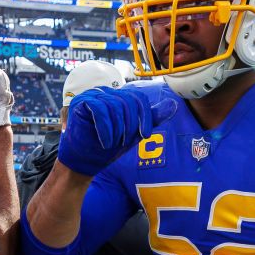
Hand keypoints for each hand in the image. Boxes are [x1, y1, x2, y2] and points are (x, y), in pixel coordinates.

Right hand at [58, 87, 176, 175]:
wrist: (84, 162)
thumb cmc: (107, 148)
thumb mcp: (133, 133)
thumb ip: (151, 118)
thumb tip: (173, 103)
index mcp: (118, 97)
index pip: (138, 98)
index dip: (145, 117)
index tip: (144, 135)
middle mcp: (105, 92)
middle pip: (127, 101)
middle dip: (130, 126)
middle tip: (123, 142)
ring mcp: (92, 95)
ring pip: (114, 107)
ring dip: (117, 131)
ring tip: (111, 143)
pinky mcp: (80, 101)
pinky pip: (99, 110)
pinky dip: (105, 129)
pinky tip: (105, 141)